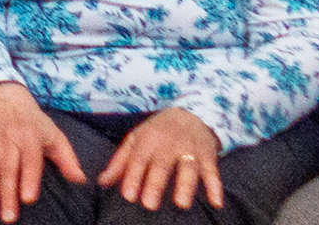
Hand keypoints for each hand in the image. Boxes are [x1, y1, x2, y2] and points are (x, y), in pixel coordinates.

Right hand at [0, 84, 85, 222]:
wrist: (7, 100)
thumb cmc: (34, 124)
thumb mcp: (54, 135)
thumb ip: (67, 159)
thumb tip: (81, 179)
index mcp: (30, 136)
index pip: (30, 159)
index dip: (29, 179)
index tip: (28, 199)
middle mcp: (9, 138)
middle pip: (7, 168)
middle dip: (7, 193)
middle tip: (8, 217)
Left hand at [96, 108, 222, 212]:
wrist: (190, 113)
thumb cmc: (158, 132)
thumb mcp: (136, 140)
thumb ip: (120, 162)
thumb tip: (102, 182)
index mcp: (148, 139)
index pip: (138, 159)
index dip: (133, 177)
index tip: (129, 196)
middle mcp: (169, 144)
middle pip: (162, 164)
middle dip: (155, 184)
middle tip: (149, 205)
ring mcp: (190, 150)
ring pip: (188, 168)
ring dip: (185, 186)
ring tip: (181, 204)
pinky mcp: (208, 156)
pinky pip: (212, 171)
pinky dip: (215, 187)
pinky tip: (216, 202)